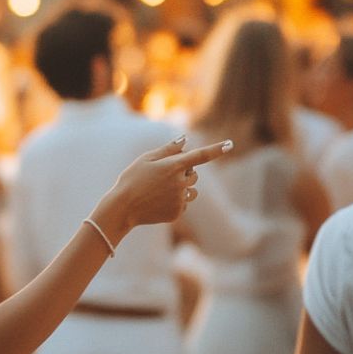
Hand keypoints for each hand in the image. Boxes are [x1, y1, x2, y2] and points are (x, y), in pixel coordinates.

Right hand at [95, 136, 233, 236]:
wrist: (122, 208)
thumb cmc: (131, 179)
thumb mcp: (145, 159)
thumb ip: (167, 150)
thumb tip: (185, 140)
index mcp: (173, 166)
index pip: (200, 156)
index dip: (216, 149)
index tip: (230, 144)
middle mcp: (180, 183)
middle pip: (193, 174)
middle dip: (183, 172)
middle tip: (162, 175)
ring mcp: (180, 199)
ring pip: (191, 190)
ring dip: (182, 188)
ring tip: (160, 190)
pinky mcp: (177, 213)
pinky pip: (183, 204)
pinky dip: (174, 201)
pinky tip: (157, 202)